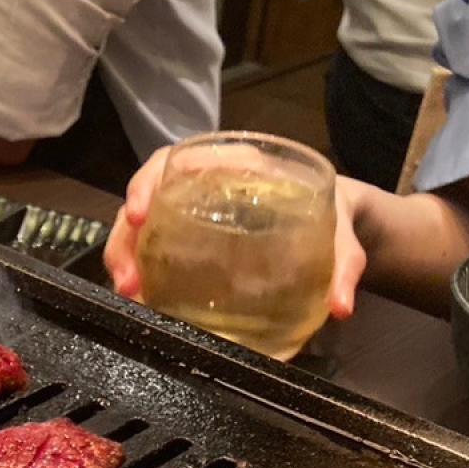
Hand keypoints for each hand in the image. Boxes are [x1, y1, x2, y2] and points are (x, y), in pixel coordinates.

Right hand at [103, 145, 368, 319]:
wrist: (335, 223)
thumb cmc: (332, 212)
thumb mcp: (342, 231)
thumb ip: (343, 263)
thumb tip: (340, 307)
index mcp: (237, 165)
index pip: (178, 160)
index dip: (150, 183)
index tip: (141, 215)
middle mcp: (205, 183)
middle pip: (147, 197)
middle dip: (127, 236)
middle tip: (128, 279)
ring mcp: (191, 211)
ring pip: (141, 225)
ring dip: (125, 257)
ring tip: (130, 295)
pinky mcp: (188, 237)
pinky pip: (152, 246)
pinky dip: (139, 270)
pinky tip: (141, 297)